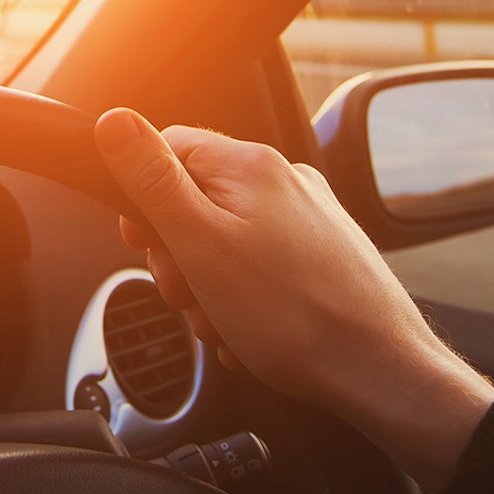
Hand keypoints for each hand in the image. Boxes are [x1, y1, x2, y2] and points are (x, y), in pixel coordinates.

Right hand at [93, 108, 493, 493]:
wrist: (378, 371)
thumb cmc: (292, 315)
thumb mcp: (199, 244)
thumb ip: (152, 180)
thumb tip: (114, 122)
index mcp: (250, 166)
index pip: (167, 148)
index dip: (142, 197)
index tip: (144, 242)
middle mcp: (284, 181)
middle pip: (193, 199)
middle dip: (177, 254)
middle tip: (188, 293)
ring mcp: (308, 218)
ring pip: (223, 240)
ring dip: (207, 285)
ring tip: (223, 321)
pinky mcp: (322, 254)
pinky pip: (257, 266)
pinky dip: (240, 298)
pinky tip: (247, 329)